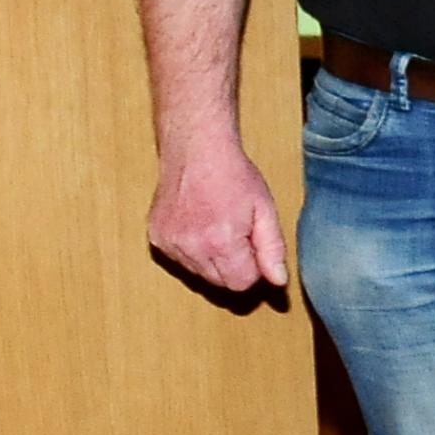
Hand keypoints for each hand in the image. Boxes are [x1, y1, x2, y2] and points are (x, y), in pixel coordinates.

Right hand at [148, 137, 288, 292]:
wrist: (196, 150)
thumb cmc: (233, 176)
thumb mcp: (265, 210)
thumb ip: (273, 249)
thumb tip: (278, 281)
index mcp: (221, 242)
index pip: (241, 284)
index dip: (253, 269)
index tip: (253, 246)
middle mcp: (191, 247)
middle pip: (219, 282)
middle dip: (234, 266)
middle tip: (237, 233)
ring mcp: (169, 243)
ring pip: (198, 274)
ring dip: (212, 260)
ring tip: (217, 226)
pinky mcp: (157, 237)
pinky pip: (179, 260)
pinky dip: (191, 251)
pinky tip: (199, 225)